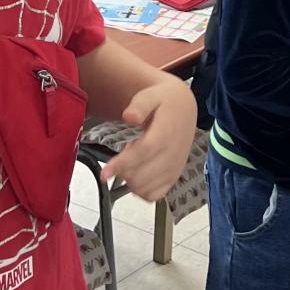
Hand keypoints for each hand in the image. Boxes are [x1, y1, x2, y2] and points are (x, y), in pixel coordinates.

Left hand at [100, 80, 197, 201]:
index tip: (104, 173)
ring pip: (146, 188)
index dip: (122, 164)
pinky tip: (137, 174)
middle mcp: (172, 154)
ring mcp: (174, 169)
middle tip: (124, 151)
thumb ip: (139, 105)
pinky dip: (141, 190)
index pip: (143, 153)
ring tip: (132, 158)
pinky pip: (154, 195)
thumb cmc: (164, 102)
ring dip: (130, 179)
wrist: (184, 109)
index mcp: (166, 133)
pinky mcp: (173, 178)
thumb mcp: (151, 95)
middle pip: (142, 175)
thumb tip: (128, 116)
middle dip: (123, 171)